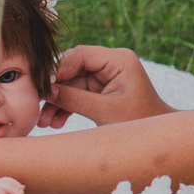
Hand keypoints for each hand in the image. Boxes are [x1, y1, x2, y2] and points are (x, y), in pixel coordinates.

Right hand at [42, 46, 173, 127]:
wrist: (154, 138)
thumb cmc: (139, 122)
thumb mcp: (106, 112)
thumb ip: (76, 99)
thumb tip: (46, 90)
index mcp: (119, 60)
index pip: (82, 54)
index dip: (60, 69)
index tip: (45, 87)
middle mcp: (111, 63)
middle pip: (73, 69)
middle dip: (55, 89)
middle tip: (39, 106)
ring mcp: (104, 77)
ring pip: (71, 83)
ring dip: (57, 102)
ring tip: (45, 123)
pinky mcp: (100, 90)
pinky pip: (77, 94)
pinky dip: (66, 107)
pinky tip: (56, 122)